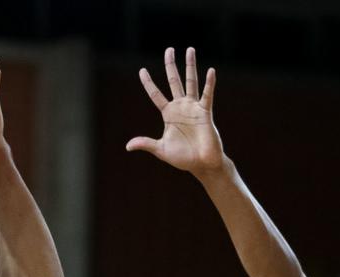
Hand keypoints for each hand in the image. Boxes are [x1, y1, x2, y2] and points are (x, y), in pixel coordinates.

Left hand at [126, 47, 224, 175]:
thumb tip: (128, 146)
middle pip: (174, 81)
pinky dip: (209, 83)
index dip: (148, 83)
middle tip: (169, 49)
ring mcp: (193, 107)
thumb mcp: (161, 149)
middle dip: (170, 65)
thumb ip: (146, 143)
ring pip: (191, 82)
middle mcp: (180, 107)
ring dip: (190, 66)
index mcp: (168, 114)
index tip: (142, 70)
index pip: (156, 94)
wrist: (202, 164)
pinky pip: (207, 95)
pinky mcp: (205, 112)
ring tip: (190, 49)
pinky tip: (211, 71)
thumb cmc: (183, 158)